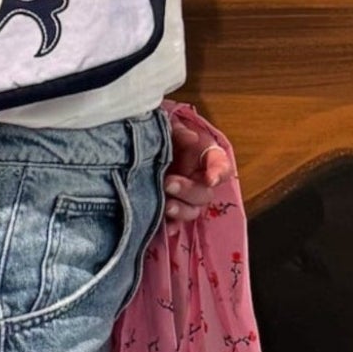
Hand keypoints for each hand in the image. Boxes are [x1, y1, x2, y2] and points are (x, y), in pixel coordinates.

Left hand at [163, 103, 231, 228]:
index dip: (219, 173)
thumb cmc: (156, 131)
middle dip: (189, 191)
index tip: (211, 178)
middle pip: (205, 193)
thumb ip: (179, 130)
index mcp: (203, 156)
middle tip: (168, 183)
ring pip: (192, 210)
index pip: (221, 165)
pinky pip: (175, 223)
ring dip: (181, 210)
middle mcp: (197, 179)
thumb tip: (190, 138)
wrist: (131, 142)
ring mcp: (183, 196)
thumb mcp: (167, 123)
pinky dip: (171, 227)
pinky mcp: (168, 208)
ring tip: (165, 206)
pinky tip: (165, 228)